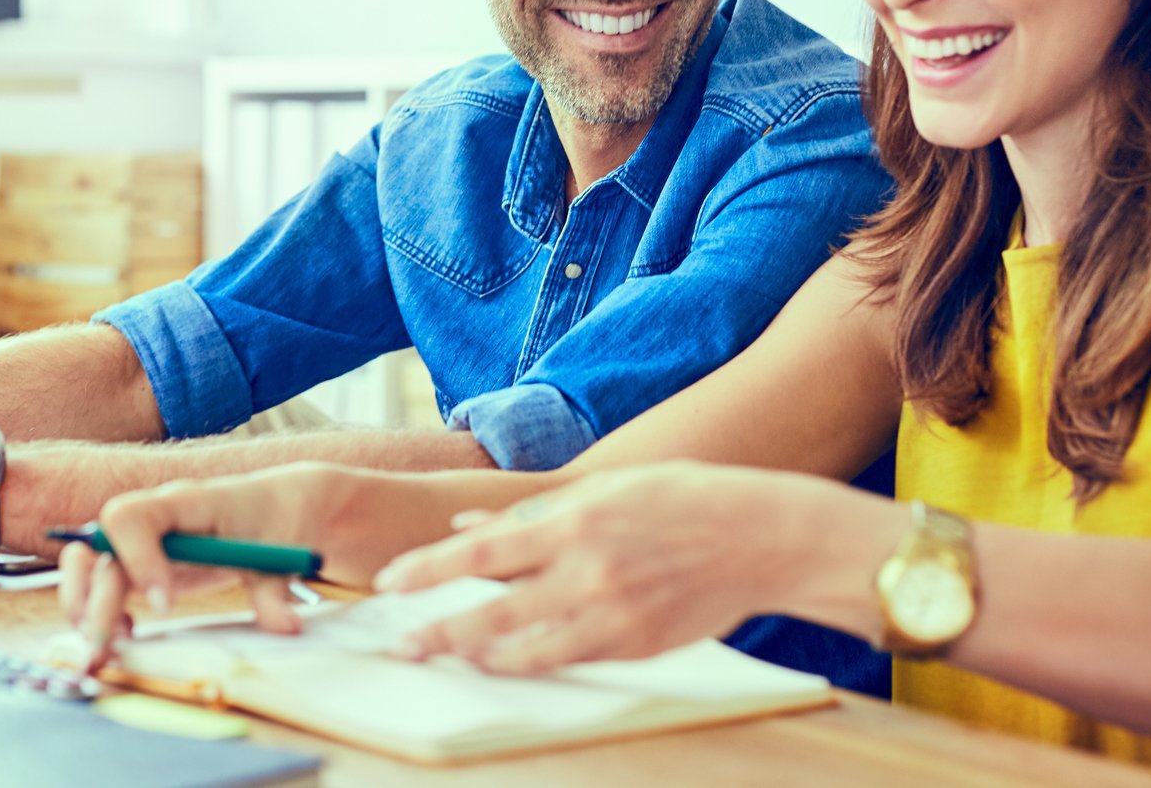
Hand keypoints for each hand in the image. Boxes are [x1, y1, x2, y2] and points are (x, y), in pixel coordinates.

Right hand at [59, 461, 379, 668]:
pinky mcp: (144, 563)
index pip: (131, 517)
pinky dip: (100, 611)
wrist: (278, 508)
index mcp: (184, 503)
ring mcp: (144, 541)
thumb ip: (275, 591)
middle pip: (98, 548)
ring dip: (83, 606)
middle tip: (107, 648)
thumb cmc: (276, 522)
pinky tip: (127, 634)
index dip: (137, 560)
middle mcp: (154, 520)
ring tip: (104, 648)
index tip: (165, 606)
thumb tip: (286, 626)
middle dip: (94, 600)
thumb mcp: (282, 554)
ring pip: (89, 563)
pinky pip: (103, 581)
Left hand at [373, 462, 831, 673]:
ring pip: (527, 650)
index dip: (428, 570)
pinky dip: (531, 663)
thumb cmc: (683, 499)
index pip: (481, 551)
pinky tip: (505, 662)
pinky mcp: (637, 645)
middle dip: (439, 632)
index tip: (388, 582)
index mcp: (576, 520)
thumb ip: (533, 512)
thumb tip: (468, 527)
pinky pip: (570, 661)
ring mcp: (614, 614)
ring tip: (447, 657)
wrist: (763, 537)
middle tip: (400, 645)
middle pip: (492, 612)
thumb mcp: (607, 487)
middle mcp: (588, 571)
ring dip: (479, 656)